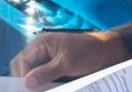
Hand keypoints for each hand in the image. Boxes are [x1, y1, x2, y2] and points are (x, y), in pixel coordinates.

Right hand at [10, 31, 128, 87]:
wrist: (110, 53)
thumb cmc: (88, 52)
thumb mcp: (67, 62)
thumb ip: (45, 72)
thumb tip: (26, 83)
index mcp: (41, 44)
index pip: (22, 61)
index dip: (21, 76)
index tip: (26, 90)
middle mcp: (41, 52)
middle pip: (24, 68)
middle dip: (25, 81)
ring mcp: (48, 62)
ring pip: (33, 75)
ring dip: (35, 86)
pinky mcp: (56, 71)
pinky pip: (45, 80)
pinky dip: (45, 87)